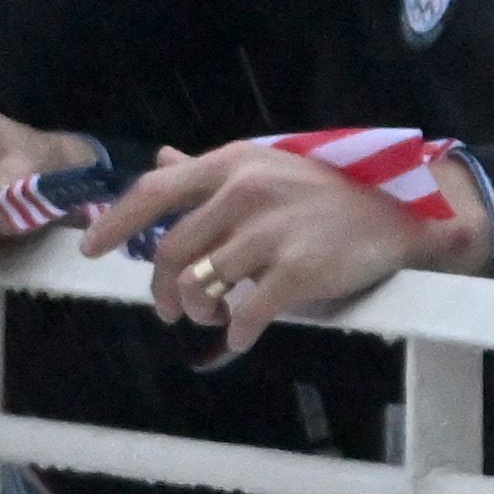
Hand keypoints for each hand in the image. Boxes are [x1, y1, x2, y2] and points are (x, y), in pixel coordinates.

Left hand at [105, 133, 465, 355]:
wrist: (404, 214)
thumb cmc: (330, 193)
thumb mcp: (268, 168)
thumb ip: (210, 171)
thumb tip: (162, 159)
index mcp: (236, 164)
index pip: (156, 191)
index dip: (116, 223)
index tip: (89, 249)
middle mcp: (248, 190)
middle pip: (171, 251)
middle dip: (164, 289)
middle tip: (173, 309)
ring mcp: (273, 229)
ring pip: (200, 286)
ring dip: (200, 311)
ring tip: (215, 315)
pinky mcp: (298, 268)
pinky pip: (244, 313)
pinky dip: (236, 332)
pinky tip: (243, 335)